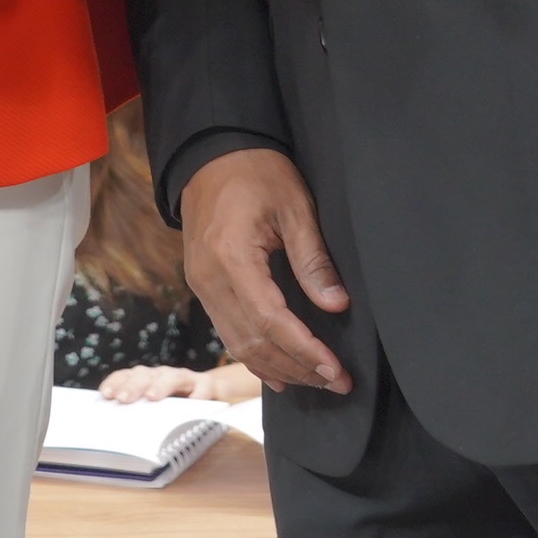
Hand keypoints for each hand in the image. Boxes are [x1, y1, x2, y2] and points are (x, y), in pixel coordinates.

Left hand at [100, 361, 266, 405]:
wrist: (212, 391)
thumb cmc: (177, 402)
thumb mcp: (158, 406)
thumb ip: (140, 410)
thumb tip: (115, 427)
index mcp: (149, 378)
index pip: (128, 375)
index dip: (116, 382)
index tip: (105, 395)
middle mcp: (164, 374)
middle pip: (146, 374)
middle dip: (133, 386)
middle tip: (124, 399)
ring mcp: (186, 378)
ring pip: (172, 376)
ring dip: (161, 385)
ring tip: (152, 397)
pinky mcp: (207, 384)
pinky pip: (204, 386)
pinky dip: (198, 394)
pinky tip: (193, 402)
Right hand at [180, 147, 351, 395]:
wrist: (211, 156)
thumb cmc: (256, 172)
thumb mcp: (294, 205)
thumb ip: (312, 257)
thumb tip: (336, 304)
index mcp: (231, 256)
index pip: (270, 320)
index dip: (304, 350)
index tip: (335, 369)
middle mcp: (209, 278)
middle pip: (253, 342)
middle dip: (297, 368)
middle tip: (337, 381)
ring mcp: (201, 285)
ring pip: (238, 345)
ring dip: (278, 368)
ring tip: (317, 380)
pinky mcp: (202, 287)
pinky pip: (228, 333)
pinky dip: (255, 357)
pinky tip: (279, 374)